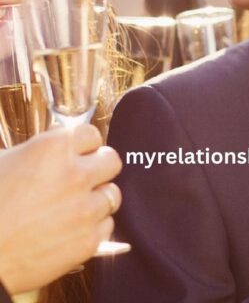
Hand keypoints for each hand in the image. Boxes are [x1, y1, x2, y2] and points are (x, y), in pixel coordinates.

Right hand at [0, 125, 121, 294]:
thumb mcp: (2, 163)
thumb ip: (38, 149)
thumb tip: (58, 139)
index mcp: (53, 149)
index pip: (91, 135)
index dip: (82, 145)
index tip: (77, 153)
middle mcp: (75, 175)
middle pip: (111, 161)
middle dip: (98, 168)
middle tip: (81, 178)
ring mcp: (85, 209)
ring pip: (111, 195)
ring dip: (95, 199)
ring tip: (70, 208)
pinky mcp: (89, 240)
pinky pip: (106, 225)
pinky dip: (92, 227)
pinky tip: (69, 229)